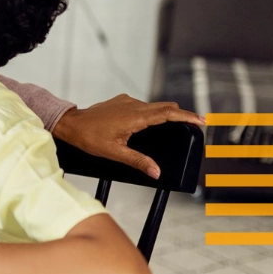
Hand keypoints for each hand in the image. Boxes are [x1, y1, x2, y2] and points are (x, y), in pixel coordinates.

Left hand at [52, 94, 205, 178]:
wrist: (72, 124)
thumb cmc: (89, 137)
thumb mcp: (115, 153)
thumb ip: (138, 162)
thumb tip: (156, 172)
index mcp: (135, 117)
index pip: (167, 114)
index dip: (186, 117)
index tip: (201, 120)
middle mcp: (133, 105)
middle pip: (165, 107)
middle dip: (180, 115)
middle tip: (193, 125)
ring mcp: (127, 101)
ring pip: (154, 105)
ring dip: (165, 114)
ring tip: (175, 126)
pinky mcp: (122, 101)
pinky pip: (142, 105)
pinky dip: (151, 113)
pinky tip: (149, 124)